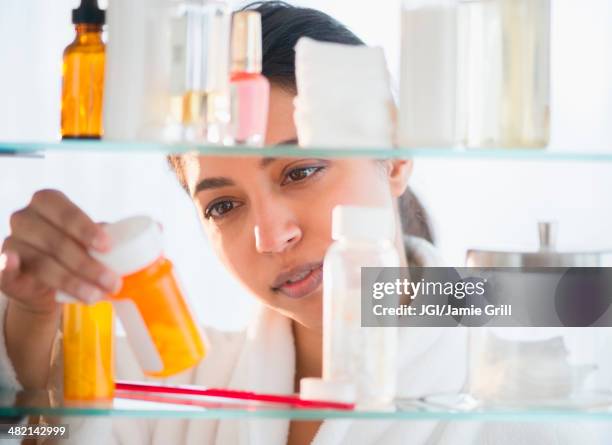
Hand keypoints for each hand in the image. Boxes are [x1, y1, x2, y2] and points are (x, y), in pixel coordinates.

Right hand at [0, 189, 121, 316]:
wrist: (50, 282)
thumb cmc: (76, 251)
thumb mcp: (95, 240)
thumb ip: (121, 232)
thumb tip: (160, 228)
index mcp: (48, 203)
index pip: (64, 210)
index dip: (84, 227)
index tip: (107, 245)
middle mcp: (25, 219)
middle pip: (56, 240)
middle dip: (87, 264)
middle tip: (113, 282)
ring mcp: (11, 243)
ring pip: (41, 263)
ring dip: (71, 281)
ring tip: (96, 296)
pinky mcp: (4, 269)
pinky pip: (4, 269)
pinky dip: (8, 268)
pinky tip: (16, 268)